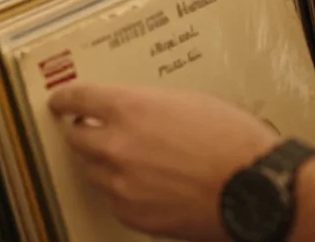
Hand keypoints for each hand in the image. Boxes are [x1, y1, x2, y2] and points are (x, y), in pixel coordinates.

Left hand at [49, 82, 279, 241]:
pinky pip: (113, 199)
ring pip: (93, 170)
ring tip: (133, 161)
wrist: (255, 189)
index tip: (60, 100)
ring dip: (104, 163)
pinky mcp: (132, 215)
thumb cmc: (233, 142)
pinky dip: (122, 191)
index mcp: (129, 108)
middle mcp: (116, 145)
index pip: (77, 98)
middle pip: (77, 137)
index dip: (65, 98)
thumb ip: (149, 104)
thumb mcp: (189, 102)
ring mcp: (121, 184)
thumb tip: (133, 111)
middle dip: (84, 132)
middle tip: (95, 129)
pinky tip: (147, 185)